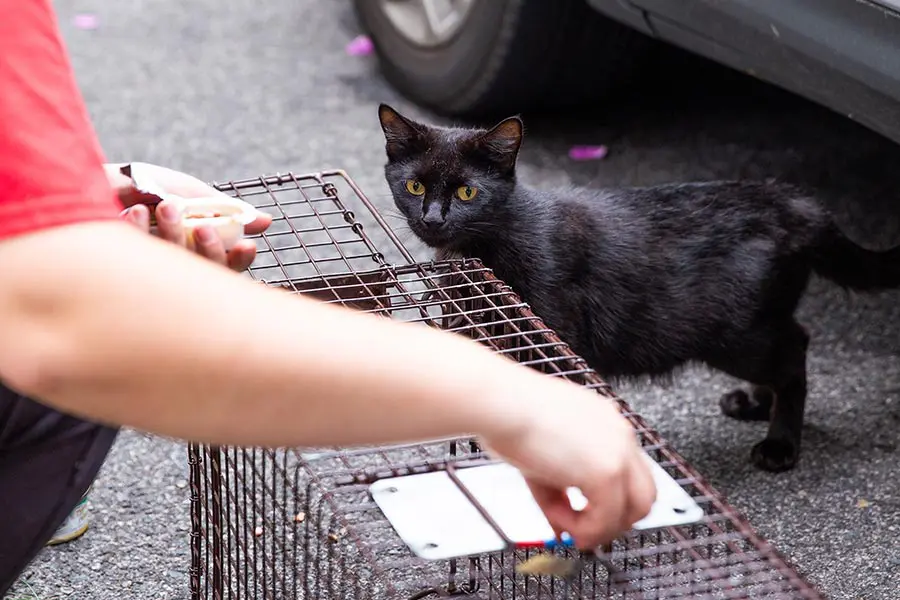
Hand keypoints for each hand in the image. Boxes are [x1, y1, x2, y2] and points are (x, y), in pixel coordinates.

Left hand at [108, 162, 272, 271]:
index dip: (239, 260)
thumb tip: (266, 222)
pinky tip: (135, 212)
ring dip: (174, 236)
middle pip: (207, 275)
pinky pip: (138, 261)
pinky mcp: (120, 269)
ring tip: (164, 206)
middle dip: (209, 252)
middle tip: (201, 227)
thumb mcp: (191, 193)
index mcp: (197, 251)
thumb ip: (225, 210)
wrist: (95, 178)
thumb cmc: (146, 187)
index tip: (246, 245)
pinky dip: (140, 232)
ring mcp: (149, 271)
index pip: (228, 268)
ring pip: (176, 269)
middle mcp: (177, 268)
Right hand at [480, 380, 655, 549]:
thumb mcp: (541, 457)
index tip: (587, 516)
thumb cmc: (510, 415)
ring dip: (601, 527)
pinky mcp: (606, 472)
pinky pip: (606, 519)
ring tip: (565, 524)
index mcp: (605, 423)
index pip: (629, 473)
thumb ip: (559, 494)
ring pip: (634, 510)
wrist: (501, 403)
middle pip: (643, 494)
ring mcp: (617, 452)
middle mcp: (618, 434)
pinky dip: (583, 529)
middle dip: (614, 520)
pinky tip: (558, 517)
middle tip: (584, 531)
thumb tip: (563, 527)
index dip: (610, 502)